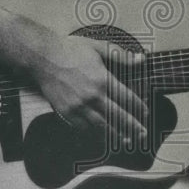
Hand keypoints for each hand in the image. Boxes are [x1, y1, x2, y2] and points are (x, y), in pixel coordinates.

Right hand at [29, 32, 147, 144]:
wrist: (43, 57)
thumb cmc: (71, 49)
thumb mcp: (98, 47)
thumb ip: (121, 56)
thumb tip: (142, 59)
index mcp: (102, 79)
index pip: (126, 98)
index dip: (138, 107)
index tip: (146, 114)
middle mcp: (92, 96)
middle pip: (117, 116)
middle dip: (132, 126)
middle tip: (143, 134)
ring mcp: (78, 106)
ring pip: (101, 125)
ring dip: (116, 134)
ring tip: (127, 141)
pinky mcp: (66, 112)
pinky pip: (83, 127)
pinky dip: (94, 134)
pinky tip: (102, 137)